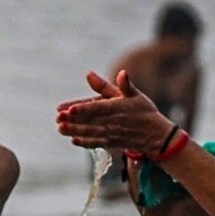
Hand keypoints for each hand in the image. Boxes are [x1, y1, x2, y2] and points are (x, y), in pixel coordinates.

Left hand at [56, 70, 174, 155]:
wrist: (156, 135)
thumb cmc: (144, 111)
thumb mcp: (135, 94)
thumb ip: (123, 84)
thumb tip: (121, 72)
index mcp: (118, 107)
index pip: (98, 108)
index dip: (84, 109)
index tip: (71, 109)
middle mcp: (114, 122)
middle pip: (91, 121)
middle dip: (74, 121)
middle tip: (58, 119)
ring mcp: (112, 134)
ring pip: (91, 133)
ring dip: (75, 131)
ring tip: (60, 128)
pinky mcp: (112, 143)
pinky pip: (97, 143)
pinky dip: (86, 143)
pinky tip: (73, 140)